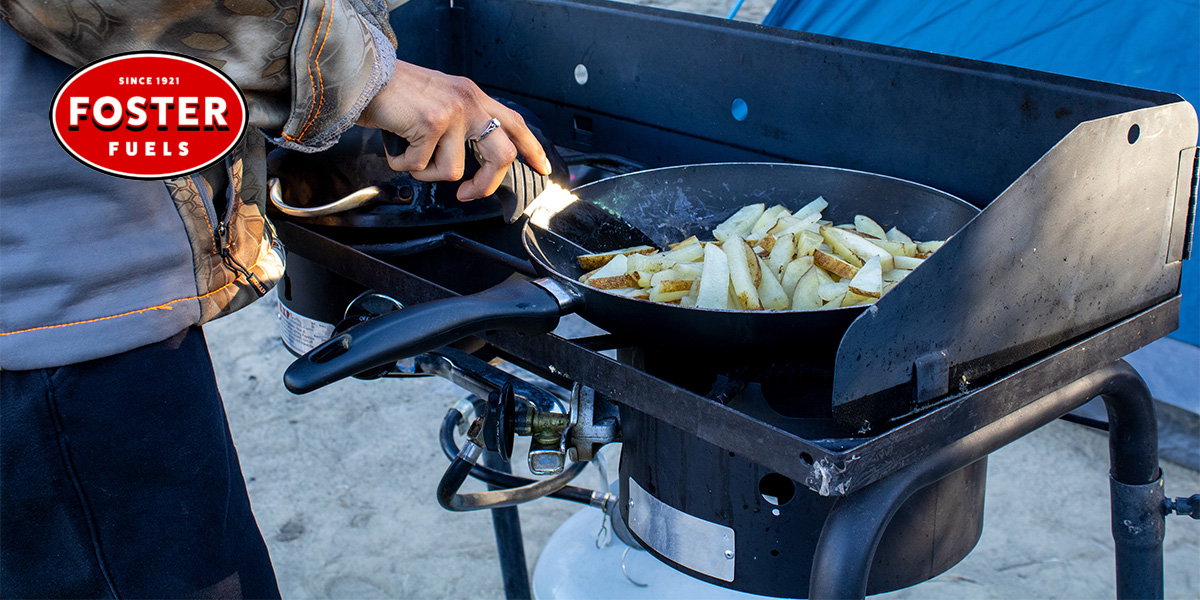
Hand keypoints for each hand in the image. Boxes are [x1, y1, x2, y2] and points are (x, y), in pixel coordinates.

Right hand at [356, 60, 552, 200]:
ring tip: (409, 150)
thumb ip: (461, 122)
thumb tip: (470, 159)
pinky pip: (420, 166)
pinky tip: (395, 143)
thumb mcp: (440, 100)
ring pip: (452, 170)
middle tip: (467, 195)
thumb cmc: (394, 91)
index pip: (514, 123)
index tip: (542, 168)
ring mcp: (454, 113)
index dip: (531, 149)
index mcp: (474, 96)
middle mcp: (470, 101)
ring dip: (424, 170)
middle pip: (501, 155)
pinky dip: (402, 163)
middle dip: (484, 185)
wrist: (363, 74)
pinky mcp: (432, 124)